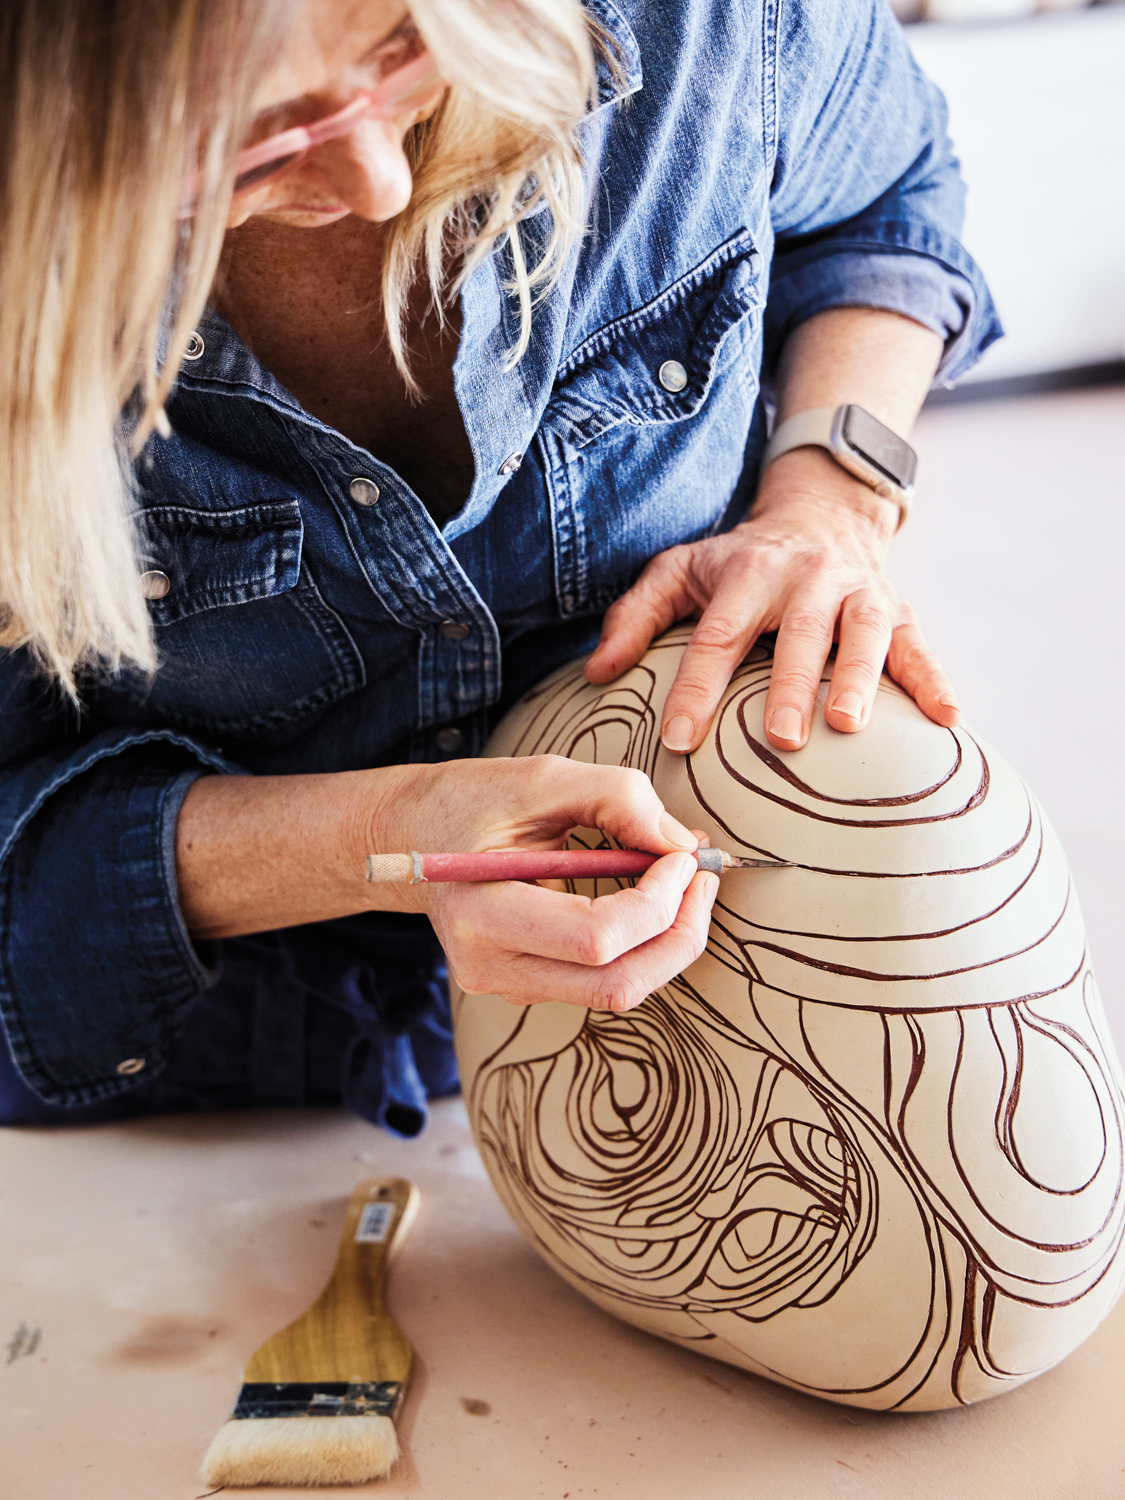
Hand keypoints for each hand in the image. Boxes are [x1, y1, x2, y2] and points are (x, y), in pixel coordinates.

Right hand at [367, 755, 718, 1010]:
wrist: (412, 837)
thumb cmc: (472, 800)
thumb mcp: (541, 777)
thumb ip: (616, 796)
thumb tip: (683, 844)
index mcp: (480, 915)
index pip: (596, 938)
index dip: (658, 900)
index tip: (683, 852)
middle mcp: (489, 968)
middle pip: (617, 984)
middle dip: (680, 933)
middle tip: (703, 876)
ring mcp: (507, 986)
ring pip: (618, 990)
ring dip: (669, 940)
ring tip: (684, 881)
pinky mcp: (527, 986)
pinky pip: (604, 980)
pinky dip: (644, 942)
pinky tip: (652, 896)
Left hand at [585, 448, 958, 752]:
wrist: (820, 516)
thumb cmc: (739, 562)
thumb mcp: (680, 571)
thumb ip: (635, 616)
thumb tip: (595, 672)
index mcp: (748, 573)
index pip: (717, 636)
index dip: (697, 687)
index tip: (680, 740)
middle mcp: (807, 579)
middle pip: (799, 635)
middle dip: (790, 686)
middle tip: (782, 740)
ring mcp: (859, 592)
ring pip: (862, 634)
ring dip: (859, 679)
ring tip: (850, 725)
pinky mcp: (899, 611)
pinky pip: (920, 647)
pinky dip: (935, 681)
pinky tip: (947, 720)